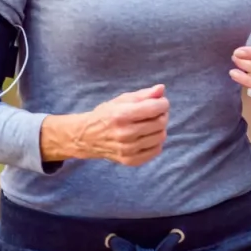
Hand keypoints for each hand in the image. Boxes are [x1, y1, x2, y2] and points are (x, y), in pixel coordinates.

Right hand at [41, 85, 169, 165]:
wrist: (87, 137)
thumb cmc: (106, 115)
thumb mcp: (121, 100)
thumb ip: (143, 95)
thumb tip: (161, 89)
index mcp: (121, 115)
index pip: (155, 108)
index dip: (163, 103)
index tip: (160, 102)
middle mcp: (125, 134)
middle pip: (160, 123)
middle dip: (162, 115)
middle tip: (155, 112)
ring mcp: (128, 150)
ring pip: (160, 137)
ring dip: (160, 128)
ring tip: (150, 124)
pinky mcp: (130, 161)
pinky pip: (156, 150)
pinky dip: (156, 142)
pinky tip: (147, 136)